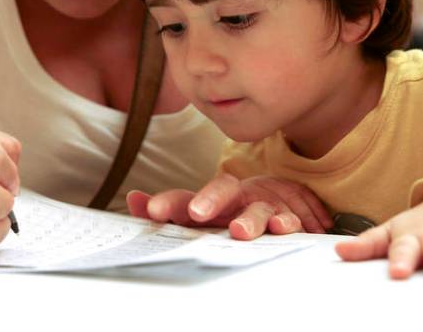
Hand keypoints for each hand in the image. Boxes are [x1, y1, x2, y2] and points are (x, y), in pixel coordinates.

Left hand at [127, 173, 332, 237]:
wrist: (278, 195)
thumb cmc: (229, 209)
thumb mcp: (198, 213)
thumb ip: (168, 209)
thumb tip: (133, 200)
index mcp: (208, 202)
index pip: (186, 198)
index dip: (169, 203)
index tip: (152, 211)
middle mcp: (233, 199)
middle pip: (222, 191)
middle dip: (208, 199)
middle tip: (196, 212)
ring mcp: (261, 206)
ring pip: (256, 209)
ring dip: (249, 219)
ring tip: (239, 231)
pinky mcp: (286, 216)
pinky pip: (288, 219)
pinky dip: (286, 222)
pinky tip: (282, 228)